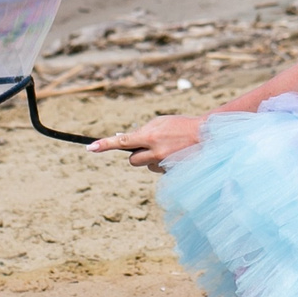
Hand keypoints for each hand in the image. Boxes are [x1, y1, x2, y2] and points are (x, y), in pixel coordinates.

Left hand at [90, 113, 204, 170]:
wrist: (207, 136)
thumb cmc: (181, 126)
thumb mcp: (160, 123)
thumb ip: (143, 131)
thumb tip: (123, 139)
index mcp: (150, 136)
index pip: (123, 142)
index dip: (105, 145)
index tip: (90, 148)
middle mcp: (155, 152)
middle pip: (132, 160)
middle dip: (137, 154)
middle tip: (149, 145)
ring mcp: (163, 164)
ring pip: (147, 166)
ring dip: (152, 159)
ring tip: (169, 148)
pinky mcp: (170, 173)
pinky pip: (159, 170)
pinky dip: (163, 164)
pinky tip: (176, 156)